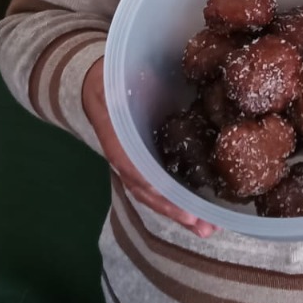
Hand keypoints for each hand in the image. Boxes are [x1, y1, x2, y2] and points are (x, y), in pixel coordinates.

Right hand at [82, 59, 216, 238]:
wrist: (96, 82)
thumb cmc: (109, 78)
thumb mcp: (112, 76)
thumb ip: (124, 82)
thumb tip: (144, 75)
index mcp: (115, 136)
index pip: (133, 169)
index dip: (156, 188)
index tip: (180, 204)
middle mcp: (124, 156)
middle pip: (147, 191)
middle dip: (174, 210)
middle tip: (203, 227)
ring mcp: (133, 161)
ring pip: (153, 194)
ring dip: (178, 212)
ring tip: (206, 228)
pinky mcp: (145, 160)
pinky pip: (159, 184)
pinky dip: (176, 200)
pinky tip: (198, 209)